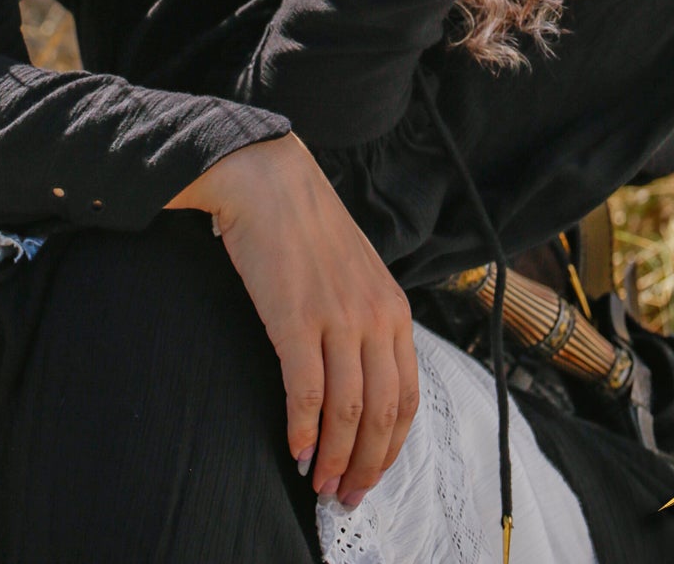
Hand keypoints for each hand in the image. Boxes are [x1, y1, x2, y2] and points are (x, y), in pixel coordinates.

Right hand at [166, 134, 417, 508]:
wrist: (267, 179)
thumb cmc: (305, 227)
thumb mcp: (357, 273)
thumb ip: (367, 320)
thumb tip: (361, 383)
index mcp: (394, 309)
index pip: (407, 397)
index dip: (391, 447)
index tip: (371, 475)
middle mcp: (375, 316)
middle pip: (383, 414)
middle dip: (367, 465)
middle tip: (346, 494)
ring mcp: (338, 317)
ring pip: (349, 412)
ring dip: (336, 458)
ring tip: (320, 483)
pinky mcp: (296, 318)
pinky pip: (307, 392)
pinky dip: (303, 429)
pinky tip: (295, 448)